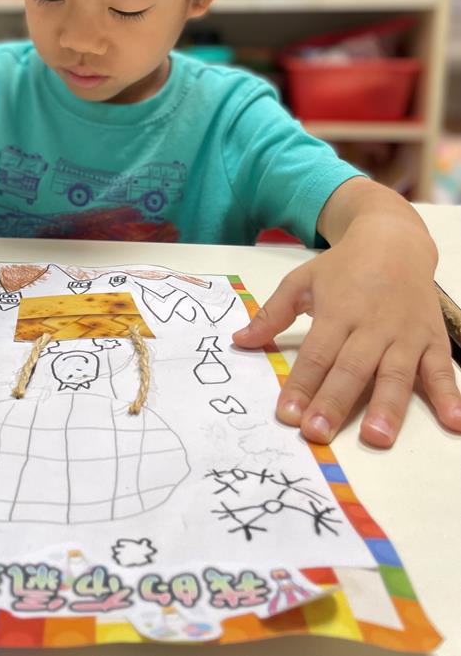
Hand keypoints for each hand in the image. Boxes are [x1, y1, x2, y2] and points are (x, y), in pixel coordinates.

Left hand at [232, 234, 460, 446]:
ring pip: (395, 374)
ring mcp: (405, 333)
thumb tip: (238, 341)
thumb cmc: (343, 266)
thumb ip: (272, 314)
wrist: (394, 239)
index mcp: (337, 311)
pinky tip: (455, 424)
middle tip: (318, 434)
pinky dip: (451, 396)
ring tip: (376, 438)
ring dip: (386, 407)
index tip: (287, 415)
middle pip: (350, 368)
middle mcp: (371, 325)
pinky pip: (442, 370)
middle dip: (333, 403)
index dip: (301, 385)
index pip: (316, 354)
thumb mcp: (302, 281)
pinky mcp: (432, 338)